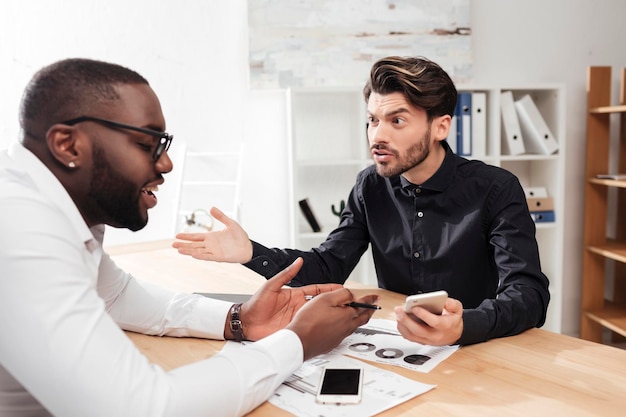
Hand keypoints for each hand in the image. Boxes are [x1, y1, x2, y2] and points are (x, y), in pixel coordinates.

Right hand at [172, 207, 251, 262]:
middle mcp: (211, 245)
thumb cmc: (240, 236)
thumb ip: (220, 216)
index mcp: (212, 237)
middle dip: (184, 244)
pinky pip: (208, 257)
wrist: (248, 247)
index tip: (177, 236)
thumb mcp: (230, 223)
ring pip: (198, 251)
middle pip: (194, 245)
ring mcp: (214, 251)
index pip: (196, 237)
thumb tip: (211, 208)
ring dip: (189, 251)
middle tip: (173, 244)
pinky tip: (193, 254)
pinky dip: (201, 256)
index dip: (187, 236)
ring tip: (179, 250)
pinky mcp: (219, 257)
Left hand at [234, 257, 377, 359]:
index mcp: (295, 295)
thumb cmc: (256, 304)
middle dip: (334, 303)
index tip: (342, 288)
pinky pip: (309, 328)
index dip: (330, 289)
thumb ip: (286, 274)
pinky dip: (319, 328)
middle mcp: (298, 307)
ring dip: (329, 316)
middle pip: (321, 304)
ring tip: (343, 315)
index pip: (317, 291)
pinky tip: (328, 329)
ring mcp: (297, 319)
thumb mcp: (271, 286)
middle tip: (348, 303)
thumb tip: (298, 261)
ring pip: (317, 317)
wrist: (246, 323)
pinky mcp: (294, 329)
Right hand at [287, 289, 378, 359]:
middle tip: (375, 307)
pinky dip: (349, 326)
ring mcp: (340, 336)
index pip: (363, 305)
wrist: (299, 341)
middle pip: (363, 318)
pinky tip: (344, 325)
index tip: (376, 297)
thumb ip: (341, 294)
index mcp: (347, 315)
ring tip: (361, 315)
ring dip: (360, 319)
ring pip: (355, 326)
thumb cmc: (309, 321)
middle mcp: (346, 327)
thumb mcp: (325, 299)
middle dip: (370, 311)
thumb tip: (351, 295)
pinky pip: (345, 333)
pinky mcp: (333, 342)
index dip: (370, 299)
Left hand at [394, 297, 463, 345]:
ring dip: (402, 325)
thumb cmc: (453, 321)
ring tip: (398, 314)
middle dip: (407, 320)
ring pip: (412, 336)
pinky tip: (399, 320)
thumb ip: (452, 304)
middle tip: (399, 310)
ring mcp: (428, 340)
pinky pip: (409, 338)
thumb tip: (443, 301)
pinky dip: (402, 329)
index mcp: (446, 326)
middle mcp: (436, 335)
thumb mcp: (457, 309)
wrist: (453, 334)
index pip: (434, 322)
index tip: (415, 307)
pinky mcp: (421, 341)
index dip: (424, 315)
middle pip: (419, 330)